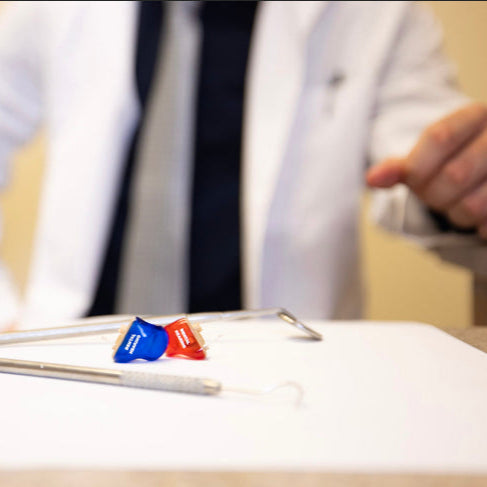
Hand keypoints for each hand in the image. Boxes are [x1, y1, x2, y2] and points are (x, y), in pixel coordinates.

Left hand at [366, 103, 486, 239]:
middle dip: (436, 197)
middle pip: (455, 175)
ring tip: (461, 206)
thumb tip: (372, 179)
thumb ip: (401, 168)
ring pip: (473, 206)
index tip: (413, 180)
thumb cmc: (454, 165)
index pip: (439, 137)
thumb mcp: (426, 160)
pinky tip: (482, 217)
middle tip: (438, 197)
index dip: (418, 168)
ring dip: (459, 216)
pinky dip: (480, 228)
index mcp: (475, 116)